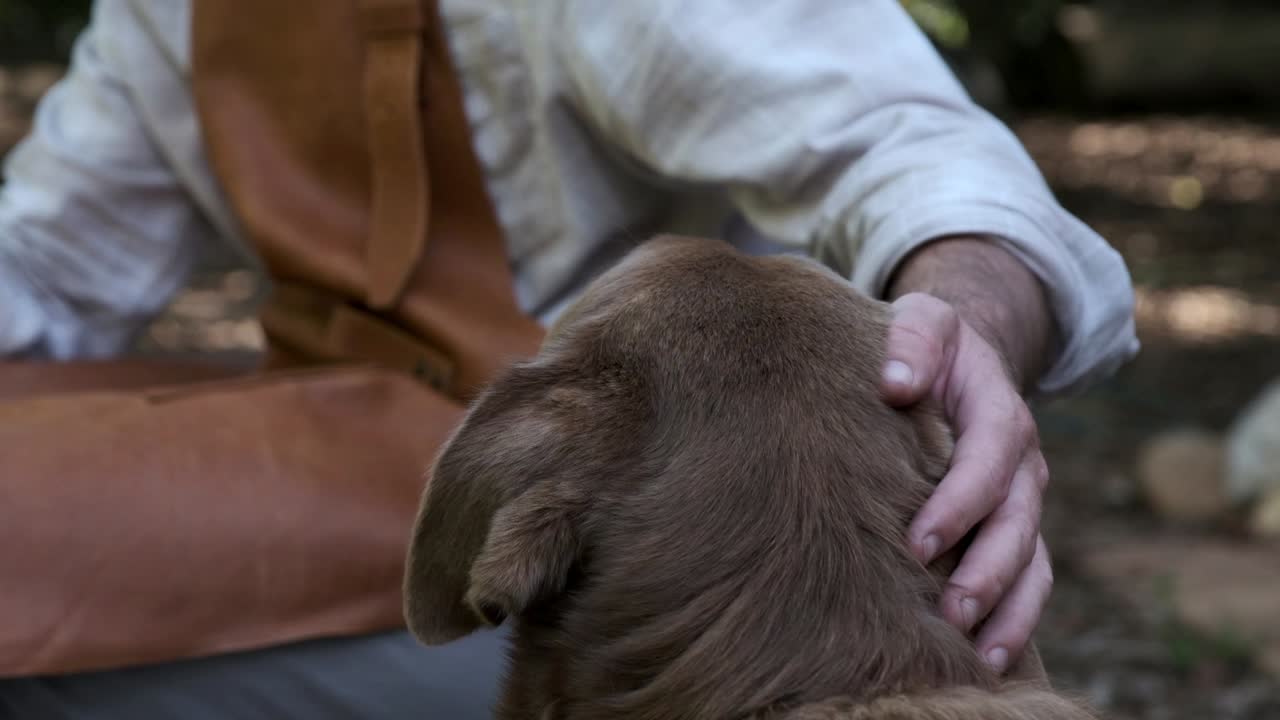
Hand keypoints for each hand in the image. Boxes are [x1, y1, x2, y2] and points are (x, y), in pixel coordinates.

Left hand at [880, 291, 1051, 674]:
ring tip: (978, 653)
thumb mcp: (923, 320)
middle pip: (1017, 522)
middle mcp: (1021, 462)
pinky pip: (1030, 580)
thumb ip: (912, 341)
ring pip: (1032, 562)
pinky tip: (988, 660)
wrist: (964, 361)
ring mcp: (1023, 500)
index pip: (988, 460)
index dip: (958, 504)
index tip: (916, 543)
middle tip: (949, 610)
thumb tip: (894, 384)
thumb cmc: (929, 347)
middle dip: (987, 570)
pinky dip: (1017, 621)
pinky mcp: (1014, 528)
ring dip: (1008, 608)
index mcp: (999, 411)